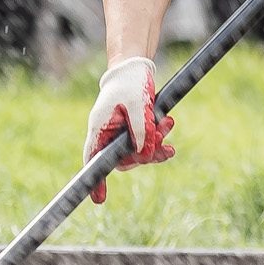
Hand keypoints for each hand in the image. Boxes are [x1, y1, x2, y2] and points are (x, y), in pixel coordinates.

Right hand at [81, 55, 173, 204]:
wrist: (135, 65)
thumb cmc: (132, 82)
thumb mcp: (139, 105)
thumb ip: (142, 131)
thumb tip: (145, 156)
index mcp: (99, 127)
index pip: (94, 159)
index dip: (96, 180)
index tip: (99, 199)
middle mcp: (107, 132)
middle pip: (124, 158)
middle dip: (147, 154)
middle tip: (166, 145)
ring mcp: (119, 131)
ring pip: (138, 150)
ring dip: (156, 143)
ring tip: (169, 124)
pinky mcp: (132, 127)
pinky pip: (145, 141)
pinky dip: (158, 137)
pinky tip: (169, 127)